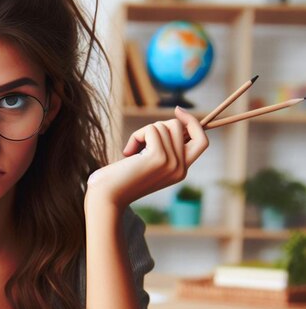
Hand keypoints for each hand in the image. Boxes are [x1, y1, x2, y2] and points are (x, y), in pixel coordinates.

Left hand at [85, 107, 208, 209]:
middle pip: (179, 127)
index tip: (177, 110)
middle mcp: (181, 169)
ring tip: (132, 151)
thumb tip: (175, 120)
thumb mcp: (149, 162)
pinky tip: (127, 153)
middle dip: (156, 127)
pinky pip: (151, 129)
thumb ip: (165, 148)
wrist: (107, 198)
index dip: (192, 123)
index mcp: (181, 171)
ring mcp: (172, 164)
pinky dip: (136, 136)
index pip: (202, 141)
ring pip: (164, 125)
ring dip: (143, 133)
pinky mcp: (159, 158)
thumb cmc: (121, 179)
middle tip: (139, 143)